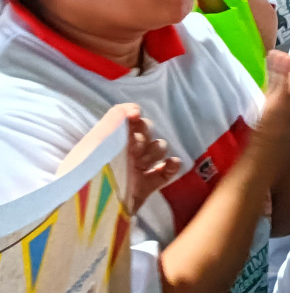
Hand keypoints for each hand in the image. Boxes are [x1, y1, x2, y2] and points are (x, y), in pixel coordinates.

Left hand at [56, 104, 180, 215]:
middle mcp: (124, 152)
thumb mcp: (94, 143)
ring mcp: (136, 169)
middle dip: (145, 136)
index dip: (134, 116)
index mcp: (110, 141)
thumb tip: (134, 109)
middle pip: (147, 132)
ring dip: (156, 150)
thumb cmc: (84, 174)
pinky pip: (167, 171)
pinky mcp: (145, 187)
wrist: (84, 214)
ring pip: (158, 149)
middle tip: (134, 149)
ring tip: (143, 162)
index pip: (129, 120)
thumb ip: (112, 121)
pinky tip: (169, 164)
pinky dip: (172, 165)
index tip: (135, 117)